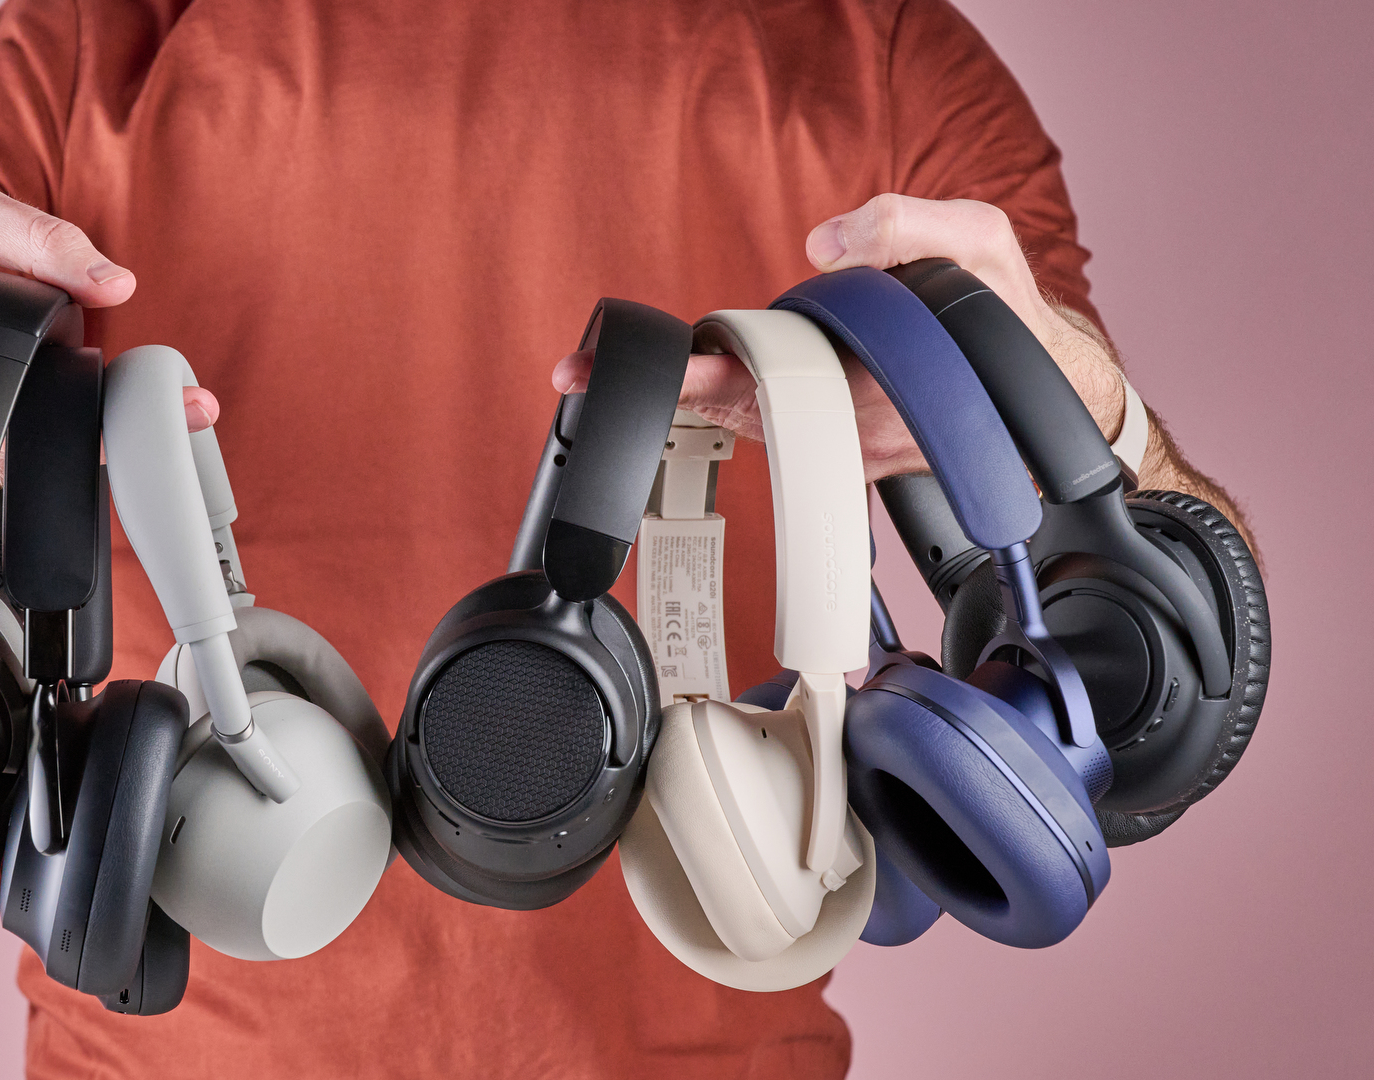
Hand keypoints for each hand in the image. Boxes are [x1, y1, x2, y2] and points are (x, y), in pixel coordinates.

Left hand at [551, 194, 1125, 481]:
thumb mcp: (975, 241)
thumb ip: (901, 226)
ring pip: (748, 419)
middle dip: (661, 392)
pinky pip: (773, 422)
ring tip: (626, 374)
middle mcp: (848, 431)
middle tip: (581, 375)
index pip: (764, 379)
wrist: (1044, 387)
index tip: (654, 375)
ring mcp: (841, 448)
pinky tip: (700, 377)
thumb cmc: (1006, 315)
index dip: (701, 376)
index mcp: (869, 387)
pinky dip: (733, 398)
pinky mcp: (839, 448)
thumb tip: (822, 243)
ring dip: (688, 397)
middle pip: (733, 409)